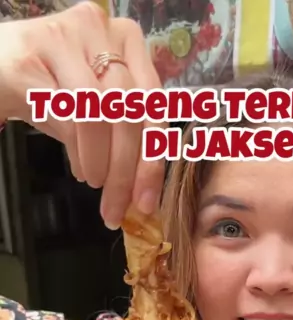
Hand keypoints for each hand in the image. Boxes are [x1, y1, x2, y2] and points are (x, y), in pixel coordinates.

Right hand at [0, 2, 164, 227]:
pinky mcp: (29, 59)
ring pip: (99, 113)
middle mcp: (98, 28)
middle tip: (117, 207)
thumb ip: (125, 139)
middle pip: (128, 111)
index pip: (152, 103)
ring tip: (95, 182)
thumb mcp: (97, 109)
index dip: (153, 158)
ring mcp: (62, 38)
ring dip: (101, 161)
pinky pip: (66, 115)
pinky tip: (79, 168)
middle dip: (126, 171)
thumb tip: (144, 192)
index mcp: (126, 37)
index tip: (146, 202)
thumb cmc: (51, 88)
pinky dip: (78, 151)